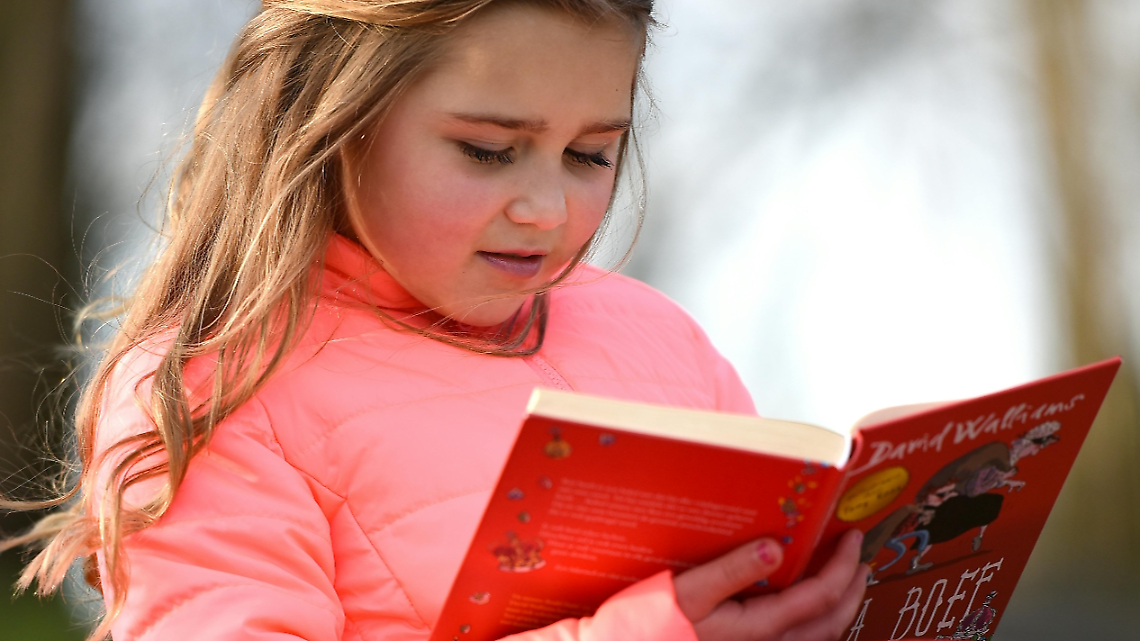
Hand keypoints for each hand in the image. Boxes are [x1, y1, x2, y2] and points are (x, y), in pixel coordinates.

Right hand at [674, 530, 868, 640]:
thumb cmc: (655, 622)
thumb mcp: (690, 590)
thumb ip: (733, 570)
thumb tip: (775, 547)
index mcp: (760, 628)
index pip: (820, 596)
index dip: (842, 566)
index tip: (852, 539)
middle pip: (831, 623)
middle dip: (853, 590)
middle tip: (861, 560)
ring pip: (819, 638)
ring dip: (840, 609)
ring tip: (846, 582)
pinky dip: (818, 623)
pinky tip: (810, 609)